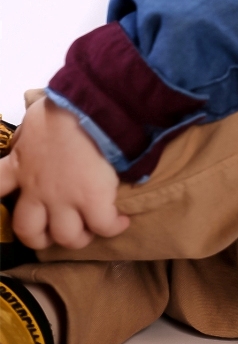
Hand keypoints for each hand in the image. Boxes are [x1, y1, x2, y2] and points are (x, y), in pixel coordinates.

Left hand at [0, 97, 129, 249]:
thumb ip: (31, 135)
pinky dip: (112, 227)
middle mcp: (38, 190)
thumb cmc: (61, 106)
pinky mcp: (94, 200)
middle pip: (29, 230)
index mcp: (21, 165)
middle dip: (42, 236)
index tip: (20, 199)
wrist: (88, 107)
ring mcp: (65, 199)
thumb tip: (34, 134)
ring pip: (67, 236)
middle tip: (57, 229)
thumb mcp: (35, 119)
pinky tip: (120, 222)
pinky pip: (103, 225)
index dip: (3, 199)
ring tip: (90, 228)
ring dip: (78, 236)